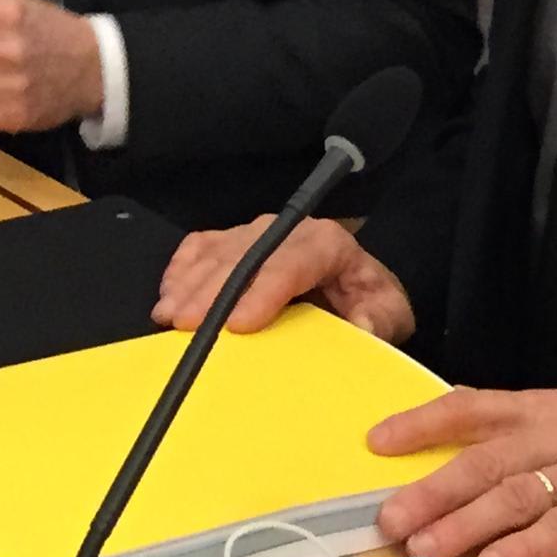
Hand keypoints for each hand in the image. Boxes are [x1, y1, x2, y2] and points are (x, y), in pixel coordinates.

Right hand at [151, 216, 416, 342]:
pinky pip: (200, 246)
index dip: (261, 292)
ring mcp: (255, 231)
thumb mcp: (389, 313)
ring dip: (188, 284)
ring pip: (216, 251)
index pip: (289, 263)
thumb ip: (379, 319)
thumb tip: (359, 325)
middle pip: (243, 256)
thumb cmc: (366, 300)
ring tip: (168, 316)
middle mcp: (287, 230)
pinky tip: (167, 296)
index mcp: (326, 243)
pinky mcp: (233, 239)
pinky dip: (180, 270)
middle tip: (185, 324)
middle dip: (211, 291)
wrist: (356, 286)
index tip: (238, 323)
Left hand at [372, 388, 556, 556]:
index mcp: (544, 407)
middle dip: (432, 492)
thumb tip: (438, 456)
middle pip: (486, 461)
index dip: (422, 424)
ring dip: (467, 525)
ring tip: (429, 547)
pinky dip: (530, 547)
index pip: (471, 406)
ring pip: (518, 496)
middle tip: (392, 520)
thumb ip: (512, 437)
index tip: (378, 443)